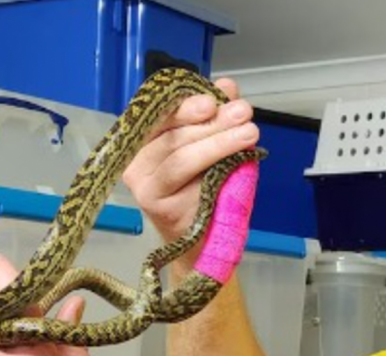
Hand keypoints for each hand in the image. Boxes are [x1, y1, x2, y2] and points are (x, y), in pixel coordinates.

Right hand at [122, 77, 258, 246]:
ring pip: (180, 159)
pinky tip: (237, 162)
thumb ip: (216, 116)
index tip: (215, 99)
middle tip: (243, 112)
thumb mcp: (211, 147)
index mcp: (145, 139)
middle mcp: (137, 161)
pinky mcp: (157, 207)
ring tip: (248, 133)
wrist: (200, 241)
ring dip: (217, 143)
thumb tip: (227, 85)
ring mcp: (145, 186)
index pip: (161, 115)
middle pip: (173, 135)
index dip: (187, 105)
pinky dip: (213, 171)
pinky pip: (187, 185)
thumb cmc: (202, 189)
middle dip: (213, 122)